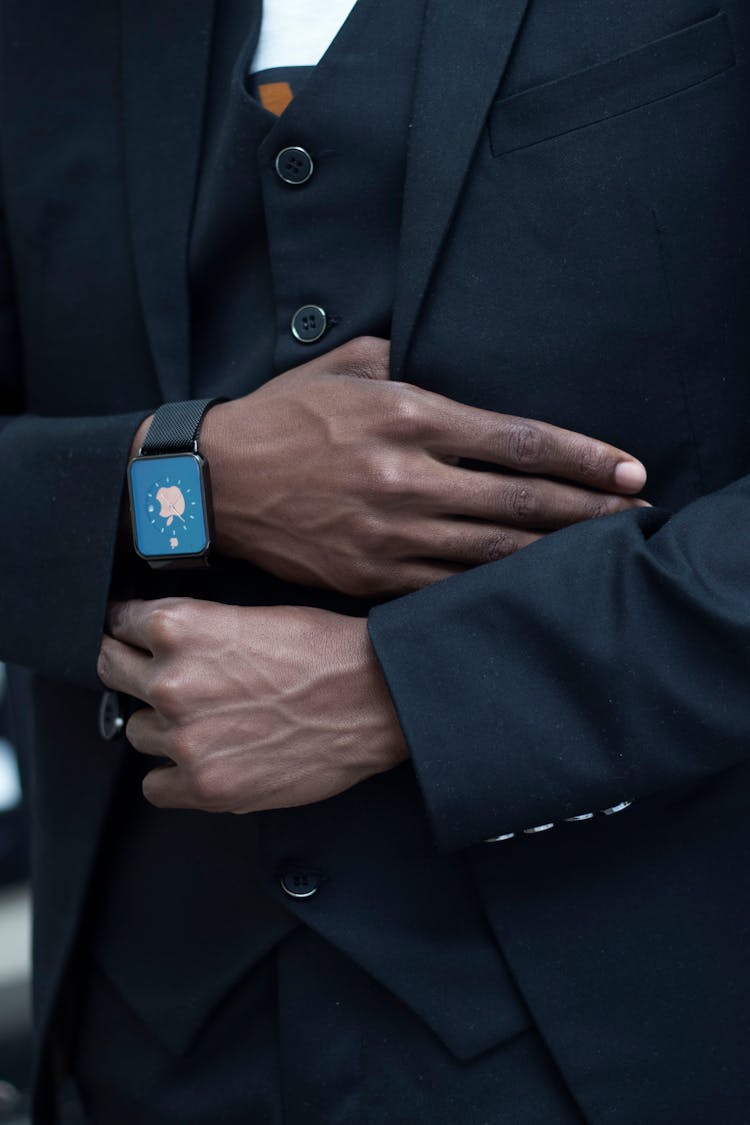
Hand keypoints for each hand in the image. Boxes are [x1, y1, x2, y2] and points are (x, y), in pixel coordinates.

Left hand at [98, 598, 407, 812]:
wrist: (376, 699)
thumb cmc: (325, 651)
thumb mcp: (250, 615)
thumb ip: (193, 631)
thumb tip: (155, 643)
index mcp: (178, 627)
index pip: (118, 625)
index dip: (128, 631)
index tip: (133, 639)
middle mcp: (170, 682)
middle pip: (112, 672)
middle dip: (134, 672)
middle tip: (168, 680)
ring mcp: (185, 738)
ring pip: (136, 732)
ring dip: (162, 727)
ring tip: (207, 722)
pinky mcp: (205, 786)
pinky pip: (154, 786)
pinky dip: (173, 776)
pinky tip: (203, 761)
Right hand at [195, 337, 647, 596]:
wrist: (212, 482)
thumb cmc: (281, 416)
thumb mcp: (346, 365)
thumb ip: (406, 360)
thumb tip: (450, 367)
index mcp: (406, 416)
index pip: (518, 440)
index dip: (584, 457)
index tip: (630, 470)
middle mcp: (405, 478)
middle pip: (521, 502)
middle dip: (589, 512)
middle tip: (637, 518)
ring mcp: (389, 534)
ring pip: (492, 551)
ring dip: (554, 555)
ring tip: (600, 556)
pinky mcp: (370, 575)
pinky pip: (449, 585)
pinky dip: (495, 585)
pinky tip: (528, 584)